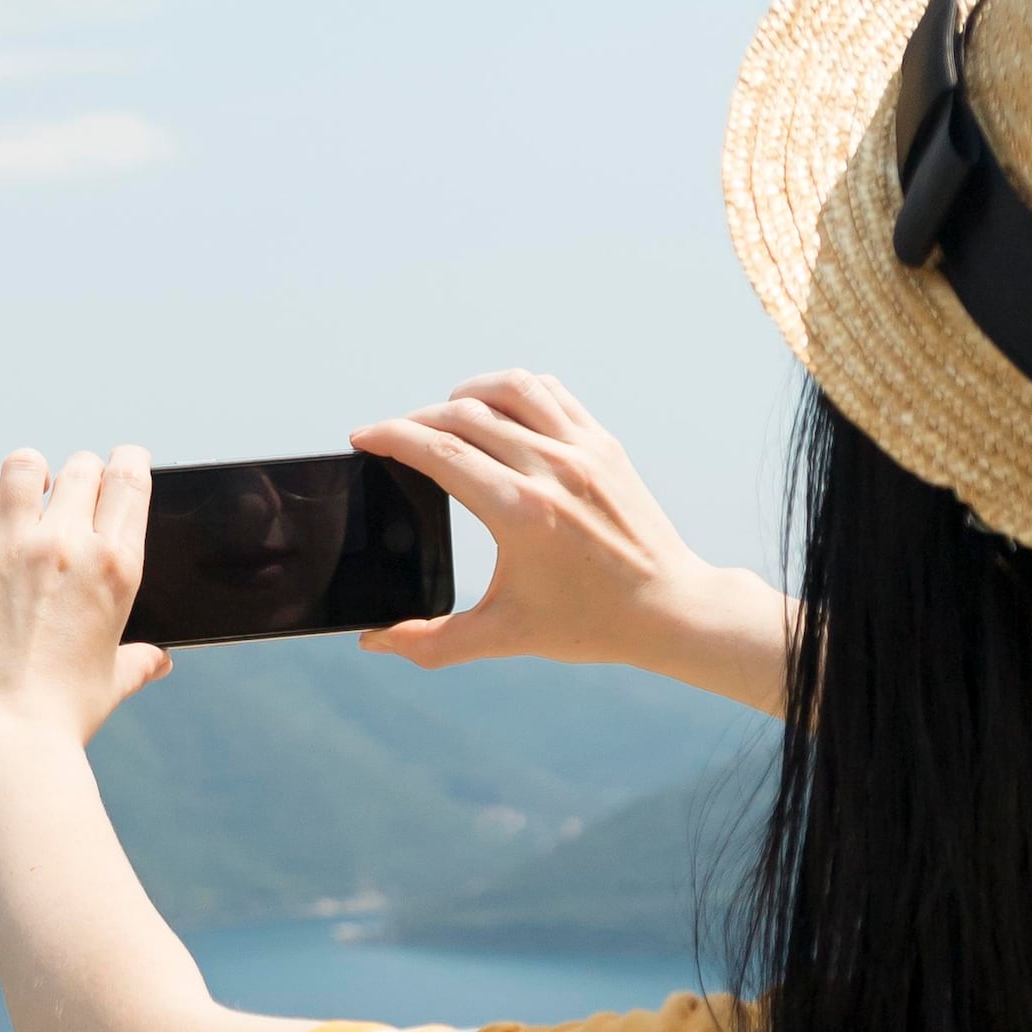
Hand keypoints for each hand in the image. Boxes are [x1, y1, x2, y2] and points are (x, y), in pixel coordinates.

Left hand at [0, 428, 172, 753]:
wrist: (7, 737)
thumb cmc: (64, 716)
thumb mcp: (112, 682)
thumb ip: (139, 661)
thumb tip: (160, 661)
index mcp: (117, 567)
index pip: (129, 480)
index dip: (125, 463)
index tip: (118, 464)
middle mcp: (69, 543)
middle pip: (81, 469)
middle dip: (78, 476)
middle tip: (67, 495)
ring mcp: (13, 543)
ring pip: (27, 465)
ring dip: (31, 470)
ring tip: (25, 486)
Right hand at [348, 371, 793, 712]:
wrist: (668, 608)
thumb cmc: (589, 624)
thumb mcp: (505, 636)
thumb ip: (433, 642)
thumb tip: (373, 642)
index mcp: (521, 512)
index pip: (438, 450)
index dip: (390, 436)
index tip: (362, 437)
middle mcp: (552, 468)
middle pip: (464, 414)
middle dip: (417, 419)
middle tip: (394, 439)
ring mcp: (582, 449)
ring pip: (509, 388)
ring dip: (466, 393)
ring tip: (444, 414)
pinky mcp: (604, 443)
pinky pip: (550, 392)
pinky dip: (513, 391)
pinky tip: (497, 410)